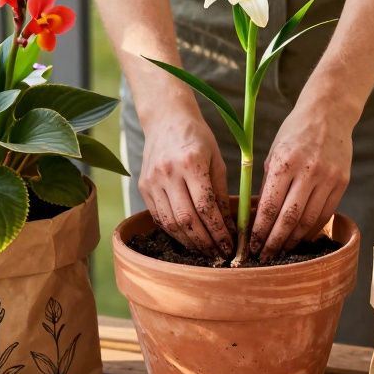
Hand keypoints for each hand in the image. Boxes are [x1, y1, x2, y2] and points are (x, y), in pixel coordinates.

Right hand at [138, 105, 234, 256]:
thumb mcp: (216, 160)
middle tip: (218, 254)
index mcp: (191, 162)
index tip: (229, 245)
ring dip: (189, 241)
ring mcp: (152, 180)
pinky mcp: (143, 186)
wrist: (166, 119)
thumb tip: (230, 225)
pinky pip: (159, 217)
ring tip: (204, 250)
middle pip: (187, 219)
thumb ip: (221, 192)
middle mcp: (168, 172)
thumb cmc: (197, 137)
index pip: (205, 206)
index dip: (218, 231)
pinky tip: (187, 238)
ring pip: (170, 222)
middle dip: (204, 242)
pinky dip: (173, 231)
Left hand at [252, 100, 352, 260]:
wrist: (329, 114)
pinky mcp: (342, 182)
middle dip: (275, 242)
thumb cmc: (295, 132)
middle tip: (265, 256)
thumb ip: (268, 183)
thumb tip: (258, 216)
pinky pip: (325, 214)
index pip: (270, 206)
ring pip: (309, 221)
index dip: (260, 230)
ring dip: (293, 240)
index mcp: (285, 163)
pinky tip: (301, 238)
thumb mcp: (274, 152)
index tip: (252, 245)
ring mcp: (328, 178)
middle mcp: (308, 172)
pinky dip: (312, 230)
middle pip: (289, 219)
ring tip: (282, 251)